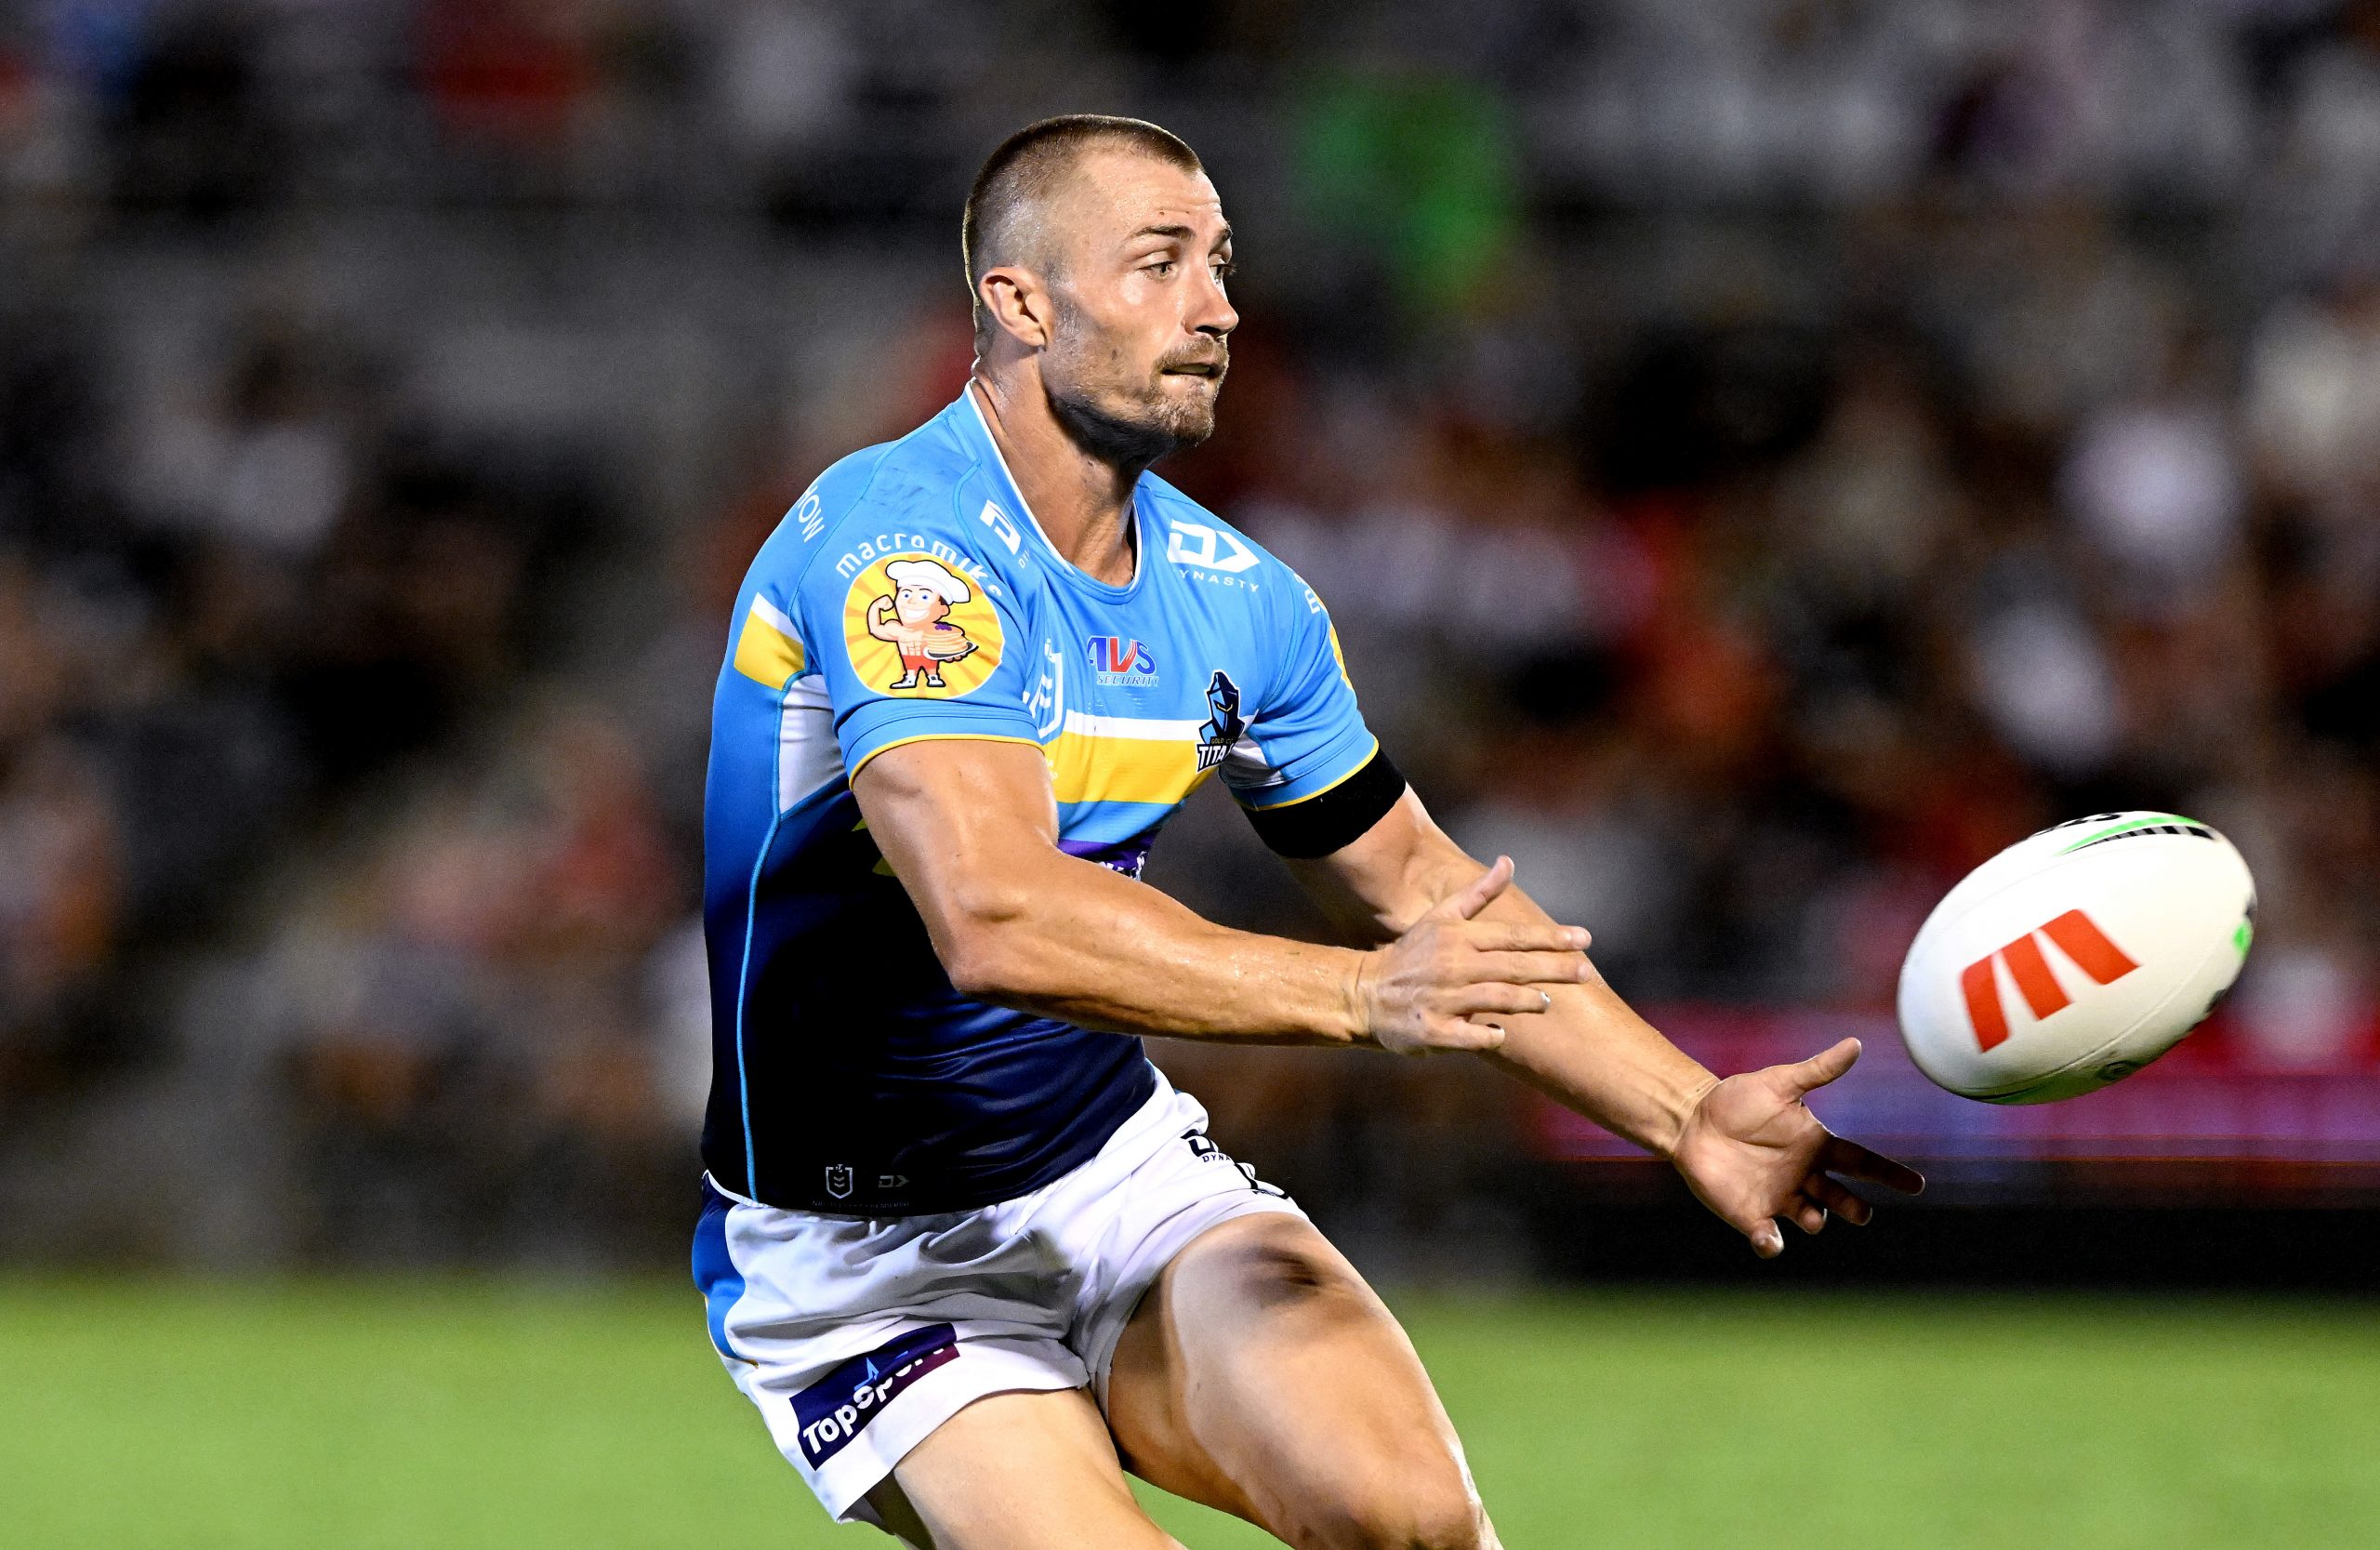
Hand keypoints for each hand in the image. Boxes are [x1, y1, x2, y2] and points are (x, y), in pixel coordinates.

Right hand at [1354, 856, 1593, 1055]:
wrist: (1365, 993)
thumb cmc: (1411, 954)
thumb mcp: (1441, 917)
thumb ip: (1478, 894)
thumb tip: (1508, 861)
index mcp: (1458, 938)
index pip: (1513, 936)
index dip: (1550, 937)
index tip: (1585, 938)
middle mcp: (1453, 966)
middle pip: (1513, 967)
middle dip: (1553, 969)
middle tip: (1586, 972)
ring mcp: (1443, 1000)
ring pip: (1496, 999)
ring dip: (1526, 1002)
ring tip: (1547, 1002)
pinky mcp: (1433, 1031)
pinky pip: (1470, 1036)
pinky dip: (1489, 1035)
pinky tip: (1502, 1034)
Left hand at [1670, 1037, 1924, 1256]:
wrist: (1693, 1118)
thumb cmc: (1738, 1099)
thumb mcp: (1780, 1081)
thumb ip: (1818, 1070)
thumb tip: (1855, 1044)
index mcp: (1817, 1146)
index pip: (1862, 1162)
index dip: (1889, 1174)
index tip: (1916, 1185)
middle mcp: (1805, 1176)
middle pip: (1840, 1198)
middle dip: (1853, 1208)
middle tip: (1860, 1212)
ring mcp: (1780, 1198)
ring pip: (1811, 1219)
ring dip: (1816, 1222)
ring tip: (1814, 1218)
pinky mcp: (1750, 1214)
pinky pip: (1768, 1237)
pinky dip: (1771, 1243)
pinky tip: (1770, 1241)